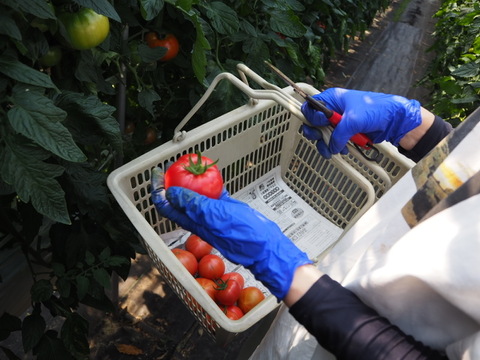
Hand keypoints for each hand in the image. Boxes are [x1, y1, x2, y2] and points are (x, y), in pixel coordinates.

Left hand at [151, 167, 311, 299]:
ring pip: (197, 195)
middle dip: (172, 182)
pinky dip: (212, 184)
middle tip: (173, 165)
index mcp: (193, 222)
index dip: (158, 191)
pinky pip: (216, 194)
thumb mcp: (215, 216)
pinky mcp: (228, 210)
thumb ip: (194, 204)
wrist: (266, 247)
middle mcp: (200, 219)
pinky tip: (214, 175)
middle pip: (179, 199)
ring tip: (192, 166)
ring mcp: (214, 214)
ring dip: (192, 181)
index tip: (157, 174)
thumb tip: (171, 193)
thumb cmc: (242, 234)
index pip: (167, 206)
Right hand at [300, 88, 421, 157]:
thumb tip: (332, 147)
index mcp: (333, 98)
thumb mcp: (353, 121)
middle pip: (313, 123)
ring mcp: (339, 122)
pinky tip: (343, 149)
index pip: (311, 107)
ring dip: (326, 144)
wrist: (394, 120)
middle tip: (321, 138)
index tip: (322, 124)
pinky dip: (335, 147)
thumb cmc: (376, 110)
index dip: (313, 117)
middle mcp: (333, 109)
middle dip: (316, 133)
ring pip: (322, 135)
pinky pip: (333, 141)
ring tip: (334, 150)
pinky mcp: (345, 132)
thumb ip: (338, 135)